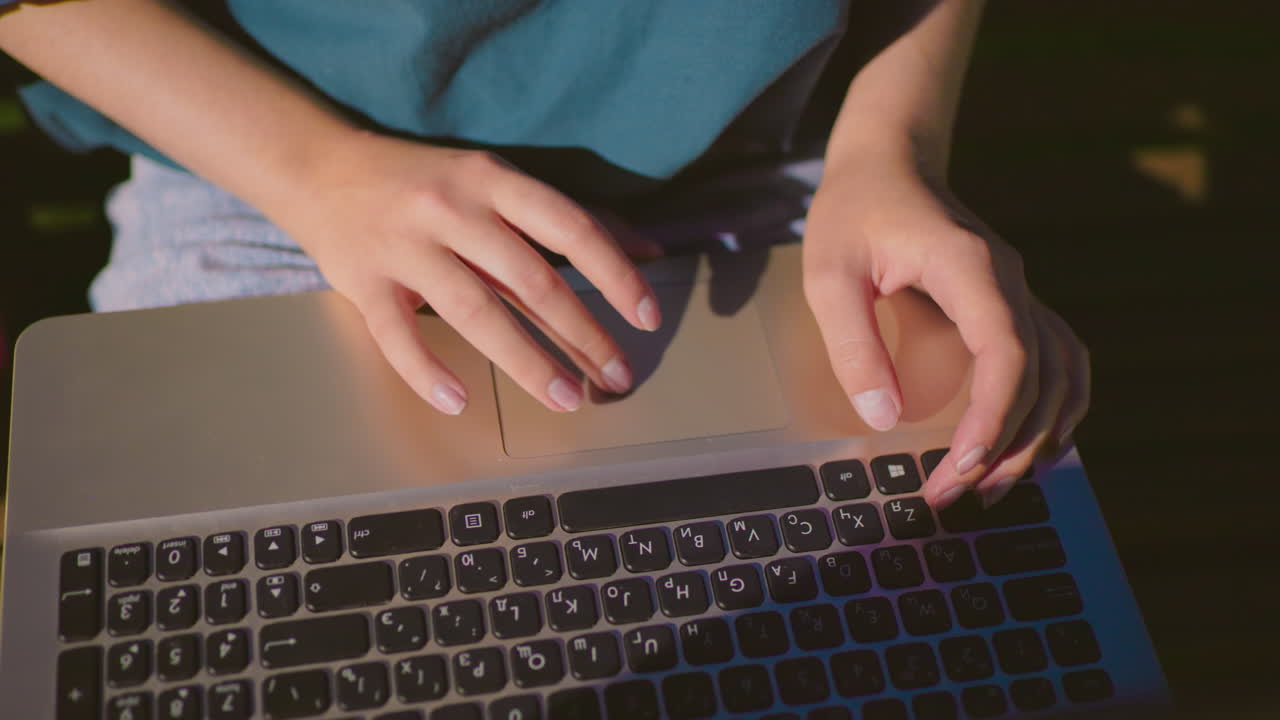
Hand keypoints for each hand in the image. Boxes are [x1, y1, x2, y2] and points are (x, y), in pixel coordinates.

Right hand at [271, 131, 663, 414]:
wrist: (319, 168)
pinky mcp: (362, 282)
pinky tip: (460, 399)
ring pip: (475, 312)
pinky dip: (427, 371)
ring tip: (566, 397)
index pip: (569, 227)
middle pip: (530, 279)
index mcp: (492, 179)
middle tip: (615, 377)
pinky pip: (398, 336)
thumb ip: (563, 219)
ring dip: (527, 362)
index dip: (614, 274)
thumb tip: (647, 249)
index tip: (646, 317)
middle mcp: (452, 209)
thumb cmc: (425, 182)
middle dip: (581, 334)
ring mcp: (405, 247)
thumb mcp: (494, 180)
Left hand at [802, 150, 1089, 508]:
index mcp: (969, 267)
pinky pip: (1059, 359)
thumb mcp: (829, 274)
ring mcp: (1020, 289)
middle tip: (957, 496)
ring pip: (1063, 372)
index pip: (1007, 352)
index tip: (962, 464)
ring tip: (994, 487)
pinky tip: (1033, 445)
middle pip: (1040, 375)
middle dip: (1007, 444)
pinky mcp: (1014, 301)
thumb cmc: (853, 209)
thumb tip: (884, 418)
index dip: (994, 416)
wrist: (889, 157)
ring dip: (1039, 433)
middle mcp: (1010, 280)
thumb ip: (853, 343)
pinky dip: (1056, 406)